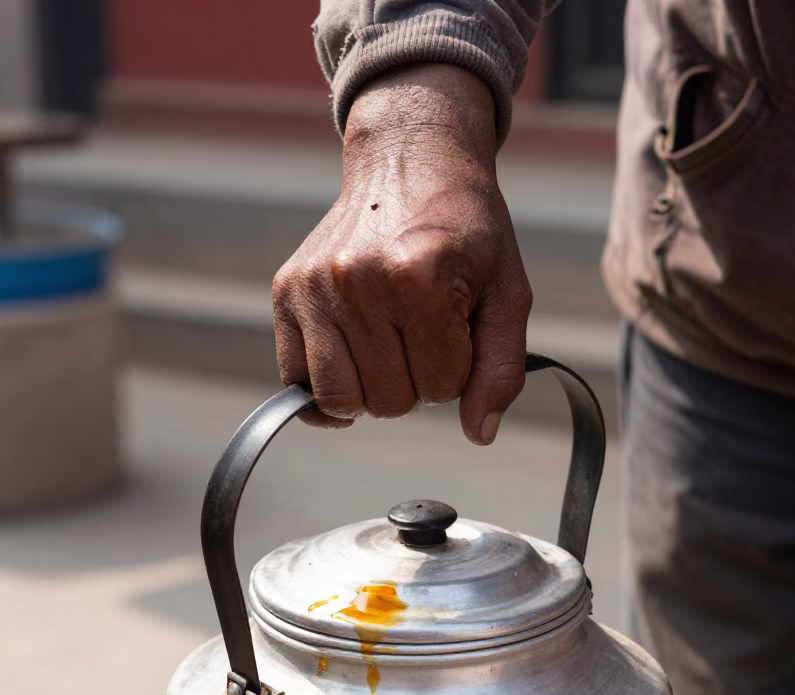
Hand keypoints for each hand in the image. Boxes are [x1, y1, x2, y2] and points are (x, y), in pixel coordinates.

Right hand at [272, 64, 531, 444]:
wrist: (411, 161)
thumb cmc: (466, 232)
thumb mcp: (507, 292)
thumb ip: (502, 368)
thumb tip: (479, 434)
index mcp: (419, 278)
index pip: (440, 388)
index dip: (456, 368)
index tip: (456, 326)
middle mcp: (359, 281)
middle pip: (389, 401)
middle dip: (414, 380)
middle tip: (420, 330)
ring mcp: (316, 287)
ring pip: (341, 401)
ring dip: (371, 388)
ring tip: (387, 344)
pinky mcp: (287, 291)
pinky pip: (296, 382)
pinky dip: (323, 388)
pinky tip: (349, 359)